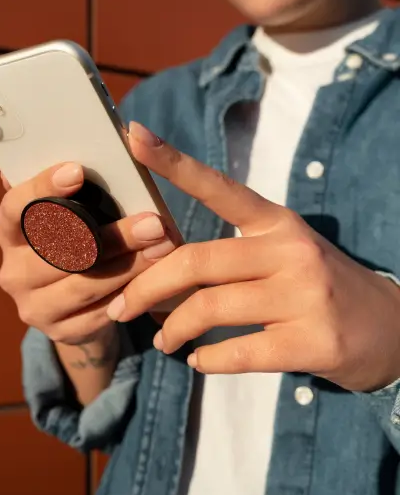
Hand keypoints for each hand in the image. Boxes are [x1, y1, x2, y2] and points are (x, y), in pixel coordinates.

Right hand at [0, 162, 175, 344]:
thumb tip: (115, 138)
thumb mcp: (70, 219)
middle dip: (112, 236)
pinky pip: (100, 310)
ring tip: (165, 246)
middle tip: (153, 222)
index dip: (44, 188)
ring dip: (130, 264)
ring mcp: (34, 306)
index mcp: (10, 233)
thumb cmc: (75, 247)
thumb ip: (77, 192)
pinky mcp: (60, 332)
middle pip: (60, 251)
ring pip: (85, 283)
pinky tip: (158, 275)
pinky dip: (131, 291)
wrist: (73, 308)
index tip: (78, 171)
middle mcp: (13, 271)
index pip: (14, 207)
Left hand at [106, 122, 399, 391]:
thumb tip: (161, 272)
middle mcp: (290, 250)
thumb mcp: (280, 253)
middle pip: (196, 260)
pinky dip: (208, 360)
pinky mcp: (313, 342)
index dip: (173, 162)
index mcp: (276, 222)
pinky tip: (198, 360)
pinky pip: (240, 353)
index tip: (132, 134)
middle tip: (122, 308)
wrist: (389, 326)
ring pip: (211, 308)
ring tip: (161, 341)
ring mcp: (305, 296)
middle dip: (147, 287)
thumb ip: (228, 256)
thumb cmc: (317, 285)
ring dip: (173, 328)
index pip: (219, 187)